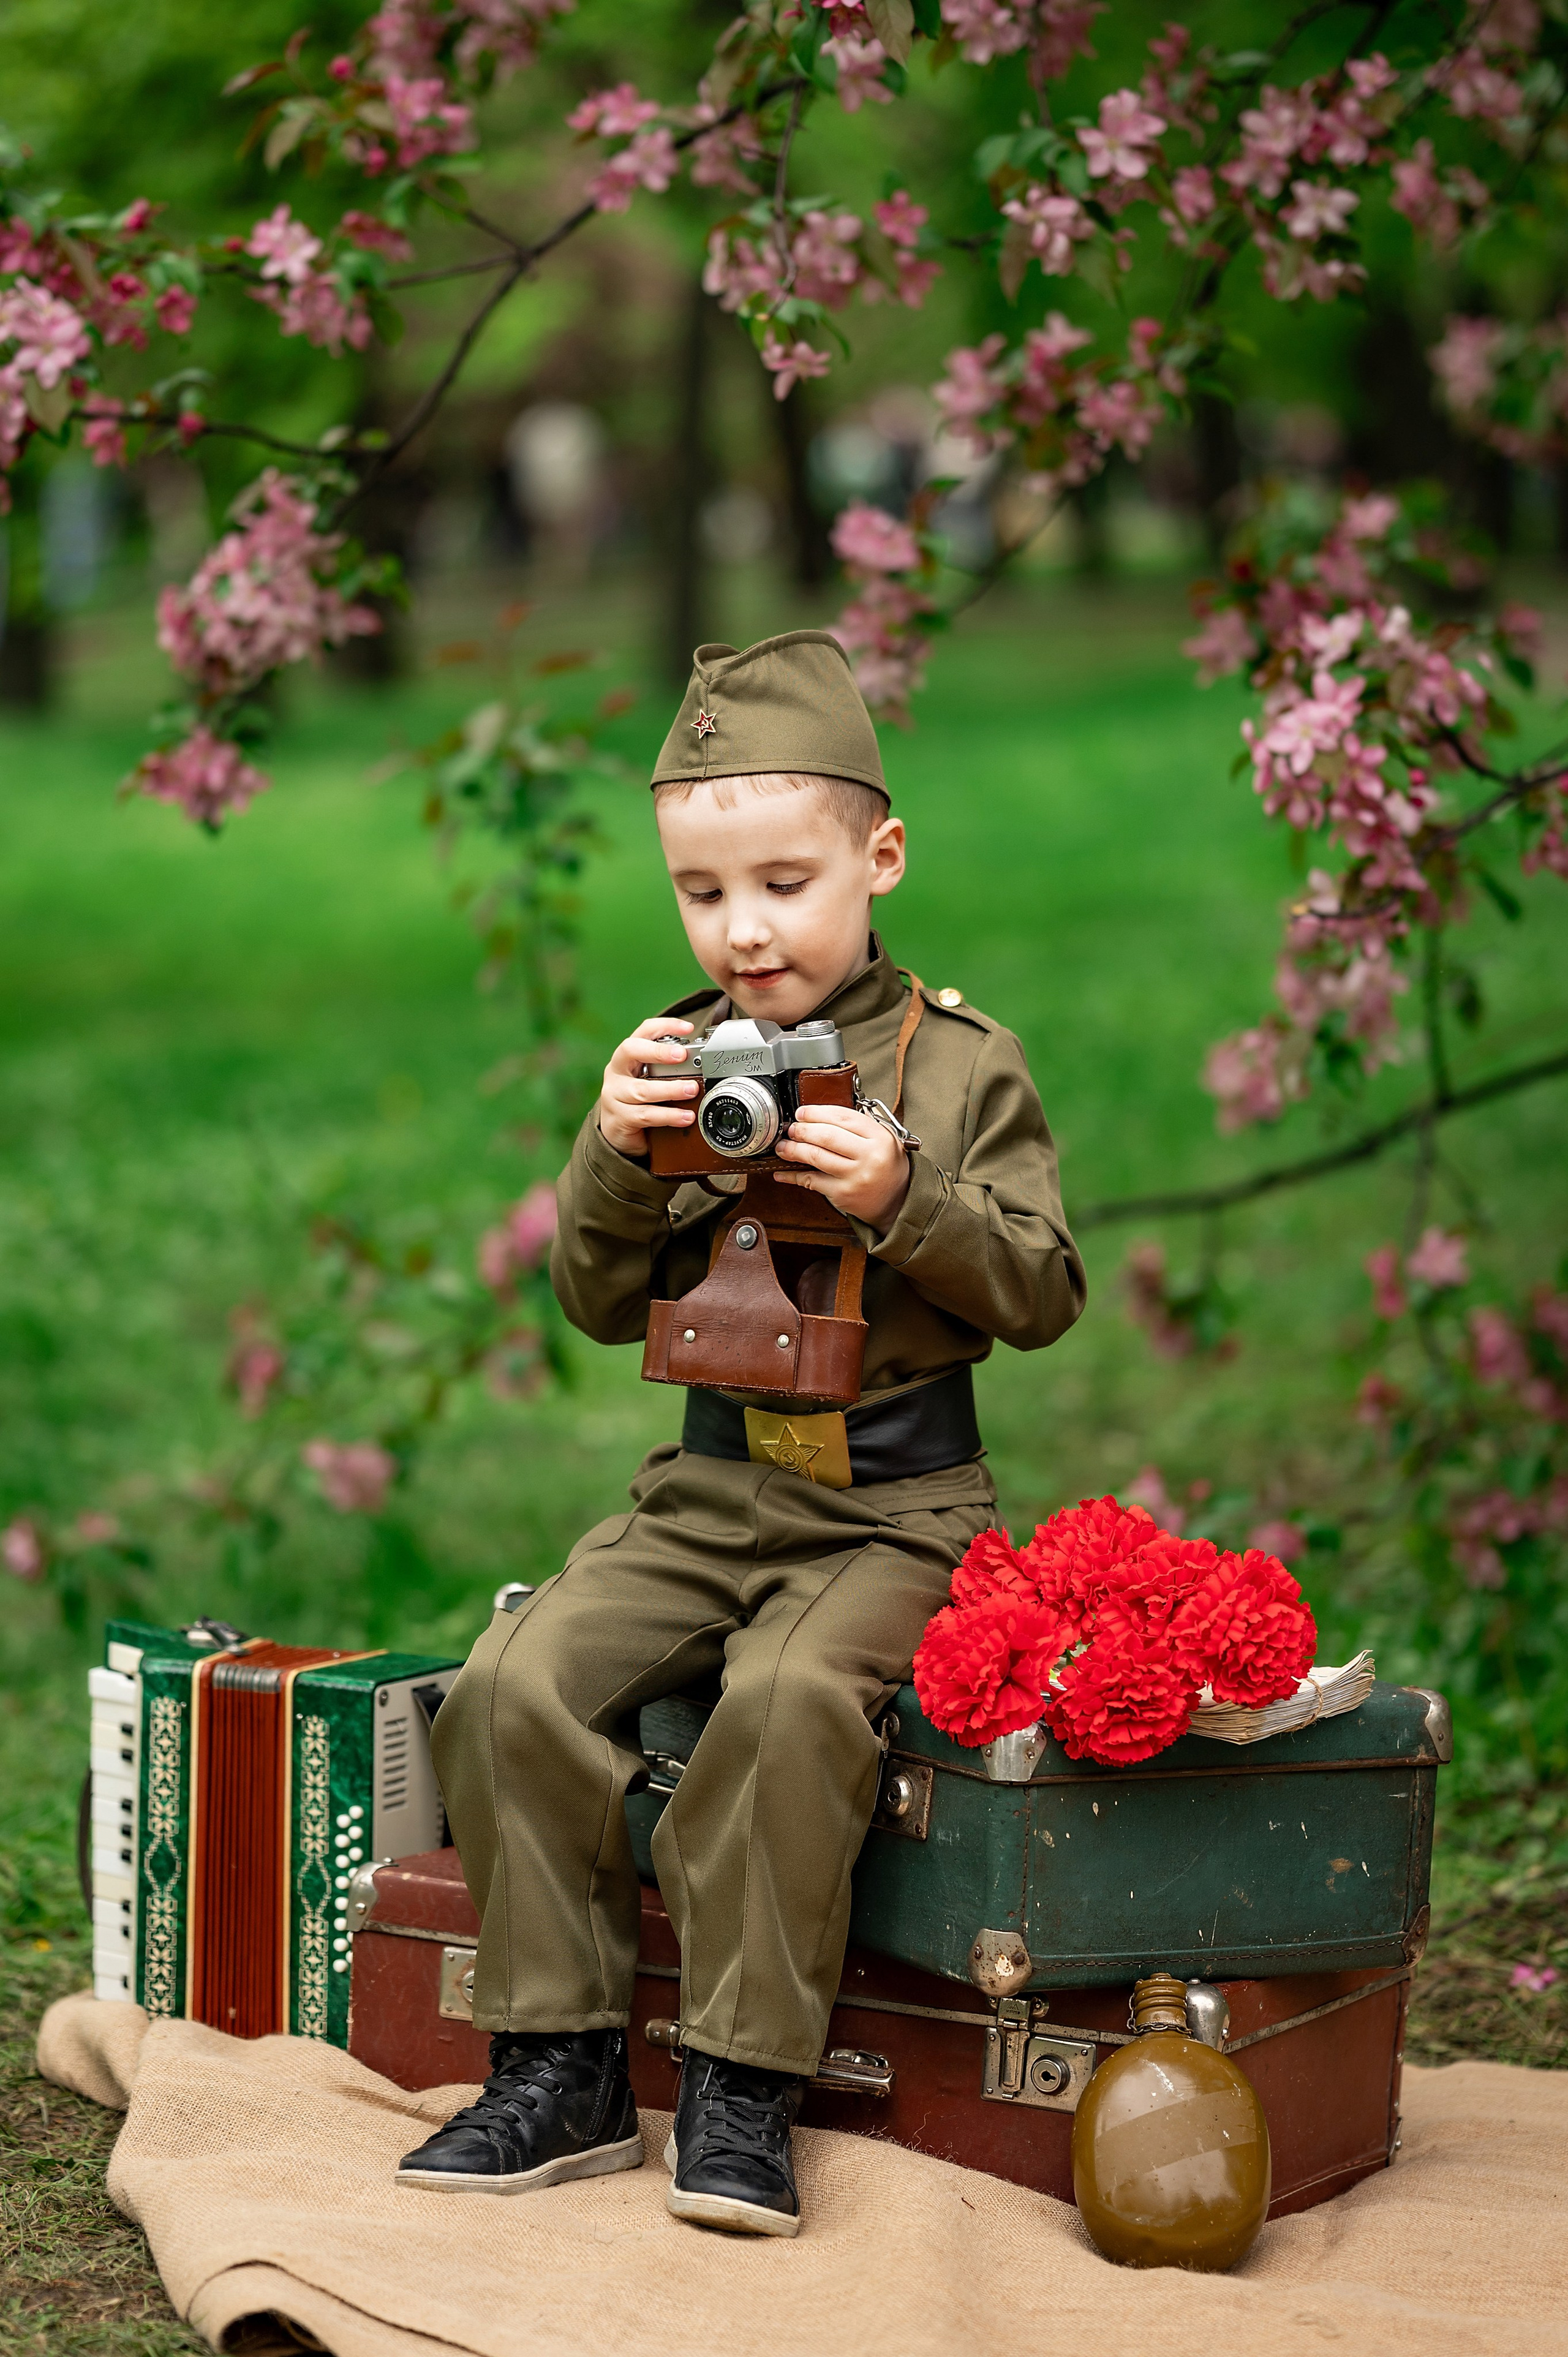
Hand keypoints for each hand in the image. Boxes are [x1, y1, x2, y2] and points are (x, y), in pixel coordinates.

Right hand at [597, 1017, 697, 1158]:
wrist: (616, 1134)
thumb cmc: (638, 1101)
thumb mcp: (650, 1080)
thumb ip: (668, 1070)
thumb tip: (703, 1064)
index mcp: (627, 1056)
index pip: (643, 1031)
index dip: (665, 1026)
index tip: (689, 1028)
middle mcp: (616, 1071)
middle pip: (631, 1050)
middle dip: (658, 1051)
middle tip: (683, 1055)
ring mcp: (614, 1095)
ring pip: (642, 1089)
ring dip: (670, 1089)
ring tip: (692, 1090)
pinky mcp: (618, 1118)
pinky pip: (645, 1115)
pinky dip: (668, 1116)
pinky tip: (685, 1117)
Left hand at [775, 1104, 910, 1231]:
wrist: (898, 1200)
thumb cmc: (887, 1166)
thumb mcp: (883, 1140)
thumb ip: (858, 1127)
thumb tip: (819, 1118)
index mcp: (880, 1137)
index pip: (843, 1117)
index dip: (817, 1113)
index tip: (802, 1112)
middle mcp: (869, 1156)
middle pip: (827, 1136)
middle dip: (803, 1130)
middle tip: (792, 1129)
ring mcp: (855, 1176)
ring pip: (816, 1156)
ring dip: (794, 1149)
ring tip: (784, 1146)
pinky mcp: (843, 1194)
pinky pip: (812, 1181)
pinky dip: (793, 1176)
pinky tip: (782, 1173)